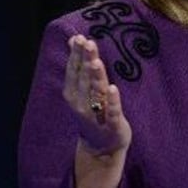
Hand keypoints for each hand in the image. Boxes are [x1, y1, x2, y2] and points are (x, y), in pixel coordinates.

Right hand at [63, 35, 131, 154]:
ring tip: (96, 62)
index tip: (79, 38)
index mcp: (74, 94)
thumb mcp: (83, 90)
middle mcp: (82, 103)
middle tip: (88, 43)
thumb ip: (79, 66)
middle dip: (86, 60)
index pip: (75, 70)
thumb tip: (74, 39)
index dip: (77, 55)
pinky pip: (112, 111)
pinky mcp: (112, 125)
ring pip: (96, 93)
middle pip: (85, 78)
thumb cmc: (93, 113)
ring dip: (96, 77)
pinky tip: (113, 88)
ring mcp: (97, 115)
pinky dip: (112, 100)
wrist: (100, 149)